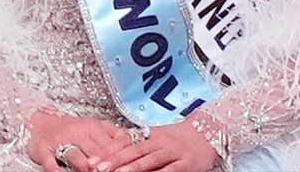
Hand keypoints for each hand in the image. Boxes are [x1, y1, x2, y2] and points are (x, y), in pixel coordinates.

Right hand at [26, 107, 132, 171]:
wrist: (38, 121)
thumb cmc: (70, 128)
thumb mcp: (93, 126)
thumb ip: (113, 133)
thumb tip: (132, 142)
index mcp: (92, 126)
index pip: (109, 143)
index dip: (119, 156)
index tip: (128, 167)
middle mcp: (76, 132)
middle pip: (95, 151)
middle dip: (105, 164)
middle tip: (110, 171)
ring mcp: (59, 141)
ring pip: (75, 155)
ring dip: (85, 165)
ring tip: (91, 171)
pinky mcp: (43, 150)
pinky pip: (50, 162)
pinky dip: (56, 171)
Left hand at [91, 119, 217, 171]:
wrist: (208, 132)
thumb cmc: (178, 138)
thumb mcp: (156, 137)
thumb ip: (138, 143)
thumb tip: (113, 152)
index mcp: (148, 135)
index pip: (124, 143)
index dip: (108, 151)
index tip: (92, 159)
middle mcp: (158, 142)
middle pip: (133, 151)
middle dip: (114, 160)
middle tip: (97, 168)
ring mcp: (172, 152)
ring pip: (149, 160)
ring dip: (131, 168)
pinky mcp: (186, 163)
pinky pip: (170, 170)